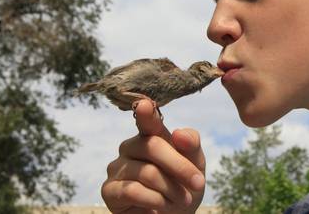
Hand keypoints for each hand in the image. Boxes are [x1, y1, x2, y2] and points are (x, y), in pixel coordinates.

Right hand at [101, 99, 205, 213]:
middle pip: (154, 147)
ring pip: (147, 173)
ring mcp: (117, 167)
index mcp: (150, 136)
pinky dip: (155, 201)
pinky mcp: (109, 190)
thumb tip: (179, 134)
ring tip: (182, 201)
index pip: (147, 120)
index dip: (146, 113)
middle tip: (199, 184)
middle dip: (181, 167)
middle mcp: (130, 147)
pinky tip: (162, 208)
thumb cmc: (184, 186)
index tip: (145, 105)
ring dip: (172, 190)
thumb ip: (191, 146)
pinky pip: (133, 191)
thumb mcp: (196, 165)